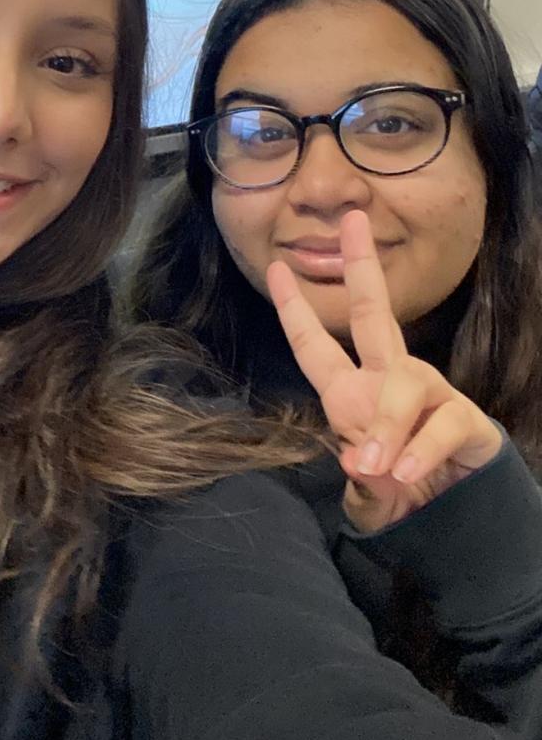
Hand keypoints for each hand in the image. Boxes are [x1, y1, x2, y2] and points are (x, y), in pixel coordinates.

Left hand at [266, 209, 501, 531]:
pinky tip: (406, 471)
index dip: (294, 310)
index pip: (316, 345)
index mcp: (352, 391)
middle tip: (350, 222)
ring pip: (403, 384)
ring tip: (379, 465)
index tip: (275, 267)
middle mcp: (389, 379)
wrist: (456, 517)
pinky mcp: (463, 417)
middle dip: (360, 267)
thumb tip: (358, 464)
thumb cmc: (401, 492)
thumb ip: (361, 484)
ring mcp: (428, 392)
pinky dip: (421, 449)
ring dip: (387, 425)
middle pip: (371, 313)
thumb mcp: (368, 494)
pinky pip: (443, 422)